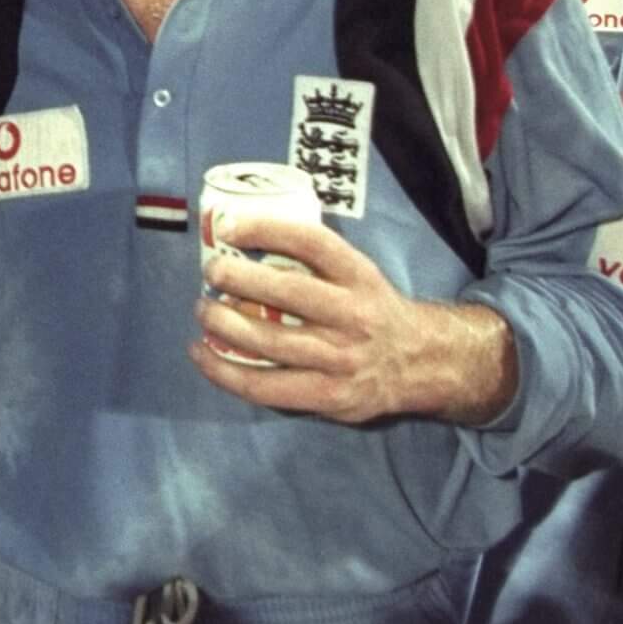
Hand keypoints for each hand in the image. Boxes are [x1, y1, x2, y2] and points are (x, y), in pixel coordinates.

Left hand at [190, 212, 518, 426]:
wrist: (420, 363)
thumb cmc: (369, 309)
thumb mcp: (357, 274)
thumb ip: (313, 260)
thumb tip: (239, 234)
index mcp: (360, 277)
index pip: (312, 243)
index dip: (267, 229)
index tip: (229, 226)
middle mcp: (354, 317)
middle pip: (289, 293)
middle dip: (239, 279)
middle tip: (211, 271)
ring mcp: (341, 361)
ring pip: (271, 344)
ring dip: (225, 326)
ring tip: (203, 311)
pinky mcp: (329, 397)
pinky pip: (266, 388)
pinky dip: (225, 372)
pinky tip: (202, 354)